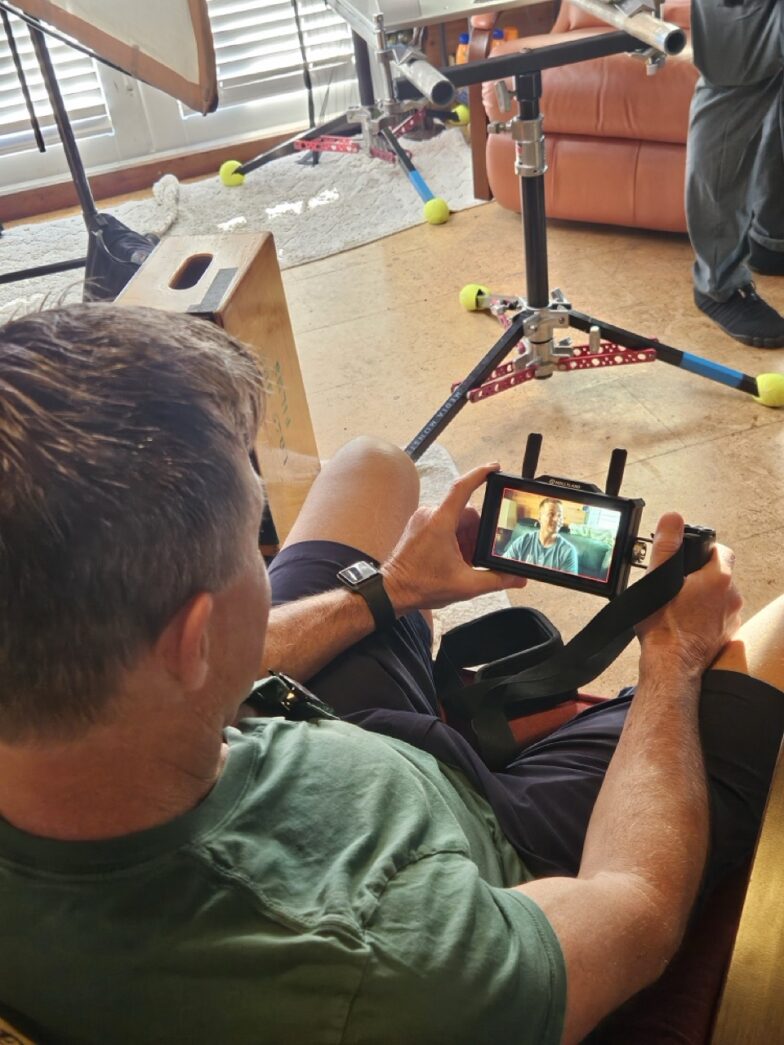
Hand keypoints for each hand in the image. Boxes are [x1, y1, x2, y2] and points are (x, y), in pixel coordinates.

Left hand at [380, 463, 527, 612]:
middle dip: (478, 534)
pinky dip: (455, 539)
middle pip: (467, 513)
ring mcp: (423, 519)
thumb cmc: (421, 585)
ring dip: (466, 538)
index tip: (495, 468)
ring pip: (457, 520)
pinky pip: (444, 525)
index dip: (480, 474)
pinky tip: (456, 559)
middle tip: (478, 556)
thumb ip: (496, 580)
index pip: (462, 487)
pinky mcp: (418, 526)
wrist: (392, 591)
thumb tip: (517, 578)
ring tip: (465, 561)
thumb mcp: (466, 585)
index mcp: (441, 522)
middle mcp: (431, 515)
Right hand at [636, 513, 742, 675]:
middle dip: (700, 575)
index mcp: (718, 578)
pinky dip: (706, 616)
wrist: (671, 666)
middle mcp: (732, 597)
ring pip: (720, 596)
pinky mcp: (726, 635)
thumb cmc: (664, 627)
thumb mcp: (658, 578)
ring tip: (679, 605)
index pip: (720, 550)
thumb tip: (673, 518)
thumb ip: (668, 545)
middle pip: (720, 574)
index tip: (686, 558)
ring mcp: (732, 618)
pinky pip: (719, 617)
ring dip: (704, 596)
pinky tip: (686, 622)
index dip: (703, 550)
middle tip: (677, 584)